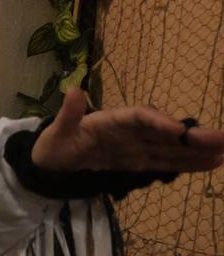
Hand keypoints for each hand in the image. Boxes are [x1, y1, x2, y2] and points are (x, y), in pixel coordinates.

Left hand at [31, 90, 223, 173]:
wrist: (49, 165)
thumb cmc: (52, 146)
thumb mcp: (55, 133)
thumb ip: (67, 115)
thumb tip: (73, 90)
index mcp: (110, 120)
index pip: (139, 118)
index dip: (159, 122)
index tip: (179, 130)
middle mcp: (128, 132)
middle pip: (164, 132)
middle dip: (192, 136)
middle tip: (223, 139)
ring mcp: (135, 148)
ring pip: (171, 149)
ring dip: (197, 151)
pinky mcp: (137, 163)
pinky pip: (165, 163)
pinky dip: (186, 164)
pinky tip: (211, 163)